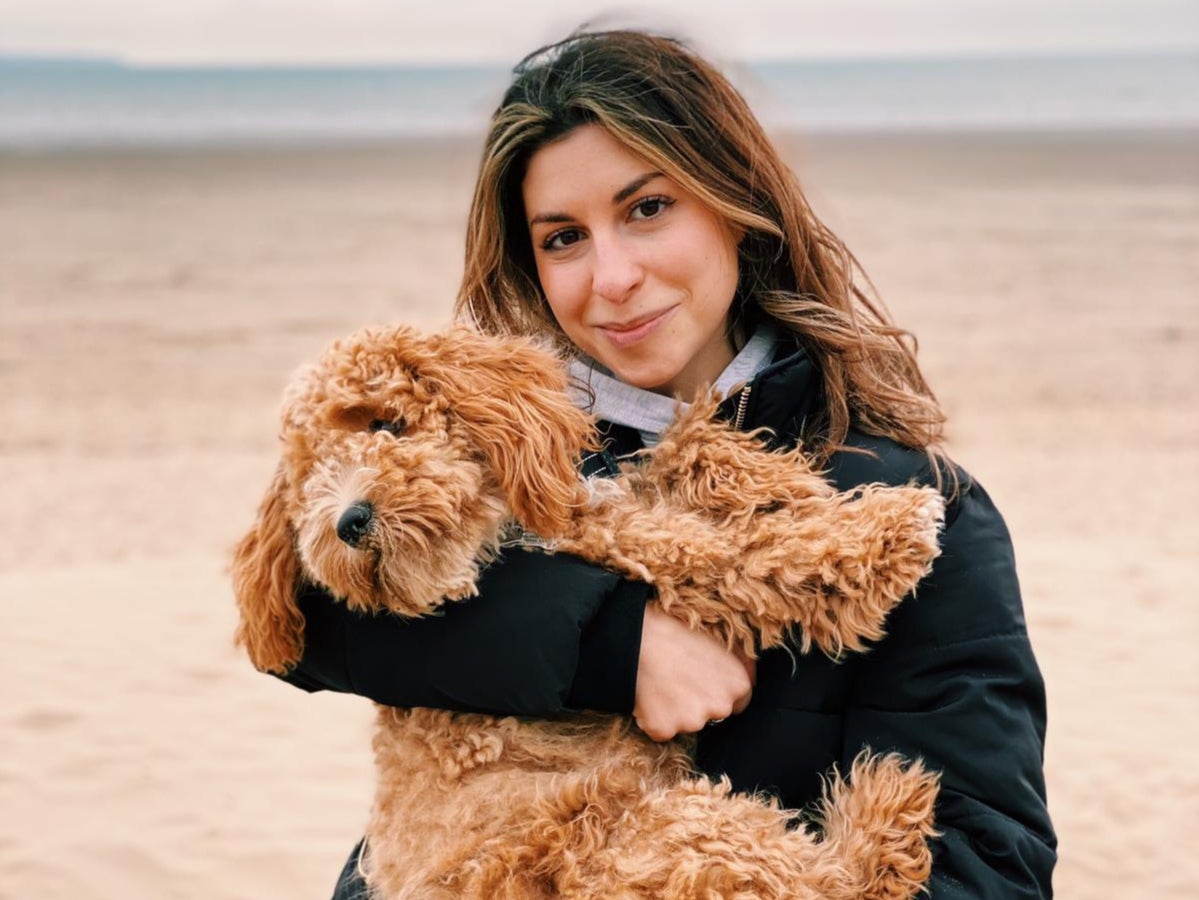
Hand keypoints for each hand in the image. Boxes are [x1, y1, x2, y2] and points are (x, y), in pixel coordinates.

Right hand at [633, 601, 755, 741]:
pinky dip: (654, 718)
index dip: (719, 691)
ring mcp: (692, 722)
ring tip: (662, 682)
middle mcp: (721, 707)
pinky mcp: (663, 730)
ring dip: (676, 711)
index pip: (739, 703)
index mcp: (738, 684)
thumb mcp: (719, 639)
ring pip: (686, 723)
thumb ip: (743, 661)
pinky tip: (649, 695)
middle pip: (713, 715)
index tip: (703, 681)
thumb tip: (753, 676)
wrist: (638, 636)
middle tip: (679, 678)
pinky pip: (661, 730)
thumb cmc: (677, 631)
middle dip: (699, 703)